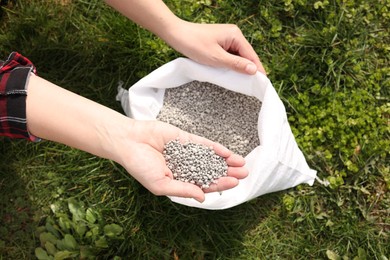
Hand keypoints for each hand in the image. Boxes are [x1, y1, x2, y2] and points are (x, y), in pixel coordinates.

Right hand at [116, 120, 247, 202]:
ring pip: (211, 158)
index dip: (219, 184)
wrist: (129, 142)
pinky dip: (215, 148)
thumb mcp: (161, 185)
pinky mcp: (185, 139)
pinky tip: (227, 152)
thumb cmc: (140, 166)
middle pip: (211, 171)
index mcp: (180, 180)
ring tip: (242, 163)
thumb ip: (182, 190)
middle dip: (228, 173)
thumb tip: (203, 197)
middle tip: (245, 173)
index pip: (204, 184)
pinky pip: (203, 144)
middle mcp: (186, 167)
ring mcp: (186, 152)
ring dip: (226, 161)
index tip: (234, 183)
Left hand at [164, 21, 265, 74]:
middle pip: (246, 55)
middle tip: (253, 85)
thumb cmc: (194, 44)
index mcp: (235, 35)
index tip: (263, 82)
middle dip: (248, 69)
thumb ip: (236, 64)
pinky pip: (229, 55)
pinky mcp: (219, 42)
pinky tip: (231, 73)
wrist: (176, 35)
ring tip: (243, 82)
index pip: (251, 55)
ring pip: (237, 56)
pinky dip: (230, 64)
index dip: (257, 69)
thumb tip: (253, 70)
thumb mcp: (216, 58)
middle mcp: (233, 34)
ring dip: (239, 67)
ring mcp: (226, 38)